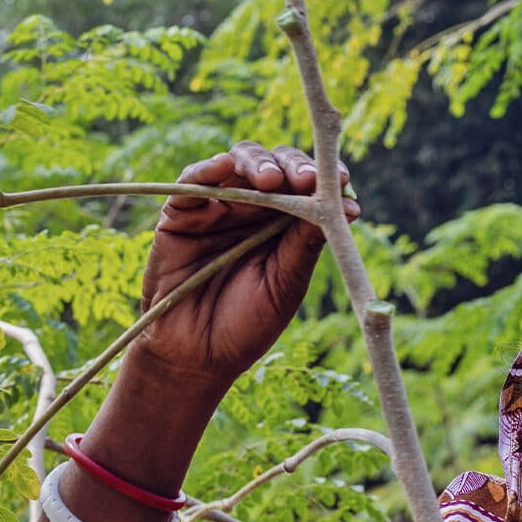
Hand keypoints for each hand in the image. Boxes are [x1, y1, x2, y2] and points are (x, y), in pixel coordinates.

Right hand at [125, 141, 359, 391]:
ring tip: (271, 179)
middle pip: (274, 166)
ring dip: (256, 163)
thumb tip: (342, 205)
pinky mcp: (180, 215)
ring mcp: (216, 209)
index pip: (305, 187)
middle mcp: (251, 210)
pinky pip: (191, 182)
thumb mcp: (285, 284)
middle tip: (305, 181)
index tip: (341, 183)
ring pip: (237, 164)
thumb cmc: (245, 326)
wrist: (196, 358)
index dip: (323, 178)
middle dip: (293, 166)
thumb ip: (304, 244)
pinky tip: (224, 165)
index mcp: (282, 225)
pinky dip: (206, 169)